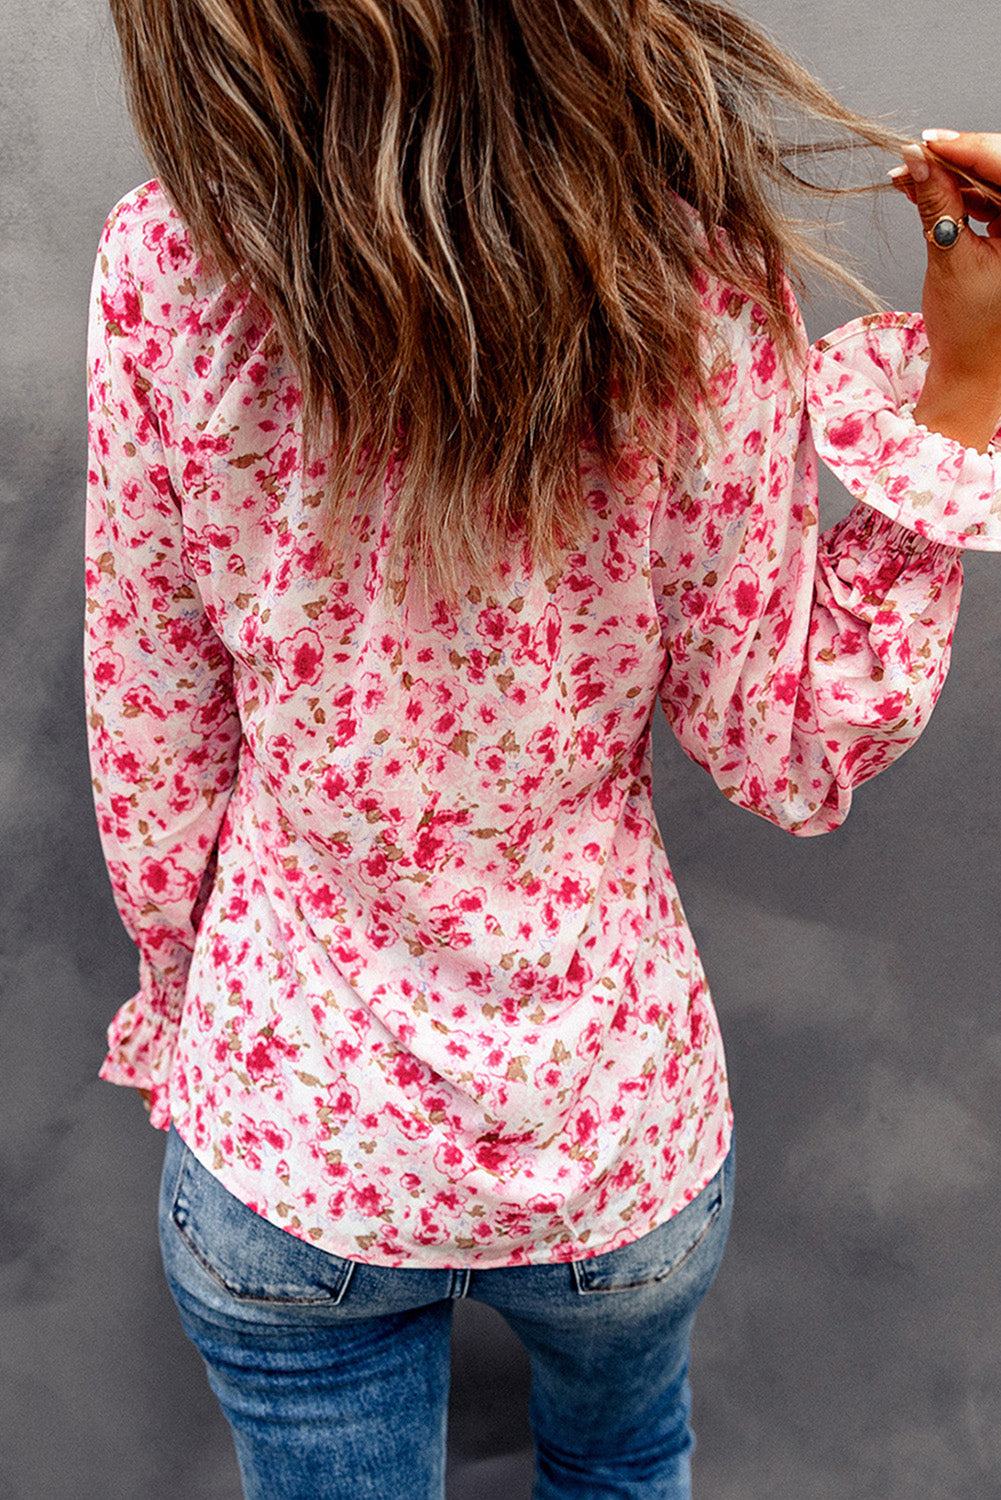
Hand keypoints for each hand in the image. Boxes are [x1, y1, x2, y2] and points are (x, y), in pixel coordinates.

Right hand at [889, 131, 1000, 450]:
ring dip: (952, 177)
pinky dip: (959, 194)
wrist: (973, 373)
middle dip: (956, 160)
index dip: (967, 150)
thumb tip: (914, 159)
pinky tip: (926, 192)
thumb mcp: (949, 261)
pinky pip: (992, 199)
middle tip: (912, 157)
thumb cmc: (969, 332)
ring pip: (994, 181)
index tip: (926, 143)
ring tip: (908, 179)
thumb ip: (936, 205)